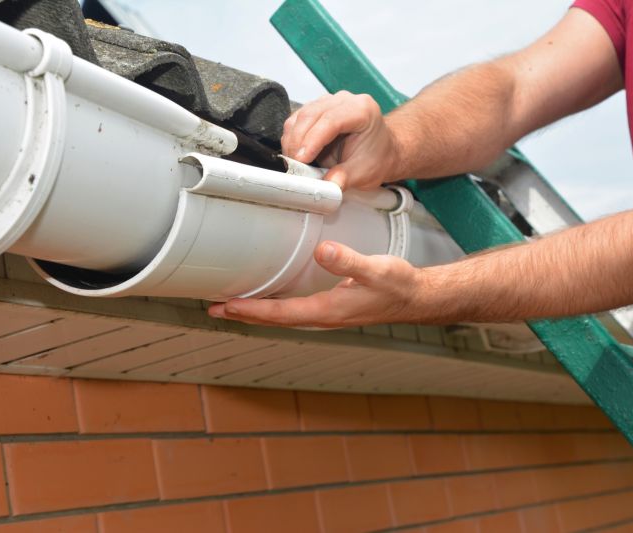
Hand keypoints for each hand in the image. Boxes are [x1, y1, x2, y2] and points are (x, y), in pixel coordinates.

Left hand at [208, 241, 426, 327]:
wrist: (416, 298)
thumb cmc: (398, 286)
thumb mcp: (376, 269)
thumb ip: (349, 261)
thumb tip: (323, 251)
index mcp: (328, 311)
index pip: (281, 314)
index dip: (252, 311)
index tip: (227, 307)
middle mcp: (323, 316)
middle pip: (276, 319)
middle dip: (246, 314)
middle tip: (216, 308)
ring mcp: (326, 314)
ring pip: (284, 316)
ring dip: (258, 311)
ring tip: (233, 305)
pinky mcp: (331, 306)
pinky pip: (294, 310)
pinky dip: (275, 306)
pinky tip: (269, 298)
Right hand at [281, 91, 400, 189]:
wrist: (381, 152)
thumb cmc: (377, 158)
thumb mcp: (364, 173)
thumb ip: (344, 178)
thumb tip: (326, 187)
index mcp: (362, 110)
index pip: (331, 120)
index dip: (312, 140)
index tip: (301, 159)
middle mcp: (344, 101)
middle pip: (311, 115)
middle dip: (297, 142)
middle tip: (294, 166)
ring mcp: (329, 103)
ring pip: (300, 116)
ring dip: (292, 140)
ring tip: (295, 163)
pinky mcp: (316, 110)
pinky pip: (296, 120)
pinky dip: (291, 138)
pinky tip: (297, 154)